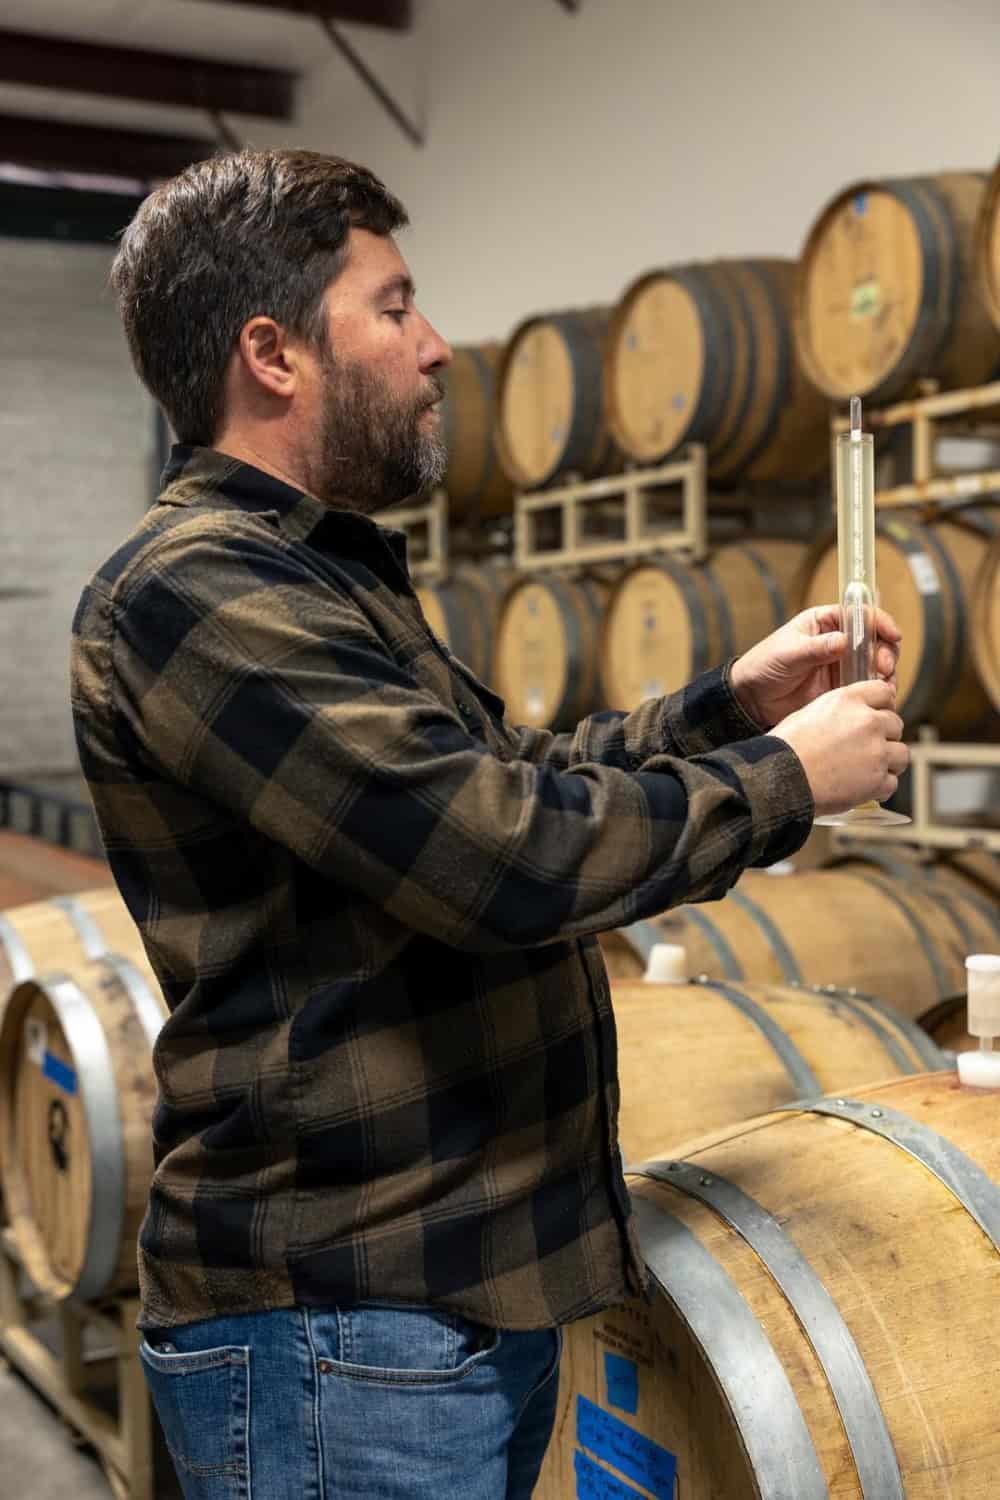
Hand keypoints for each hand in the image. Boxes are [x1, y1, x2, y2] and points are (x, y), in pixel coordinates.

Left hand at [730, 604, 901, 727]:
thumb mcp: (788, 654)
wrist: (751, 699)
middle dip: (885, 652)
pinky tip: (879, 697)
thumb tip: (843, 641)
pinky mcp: (841, 689)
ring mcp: (841, 666)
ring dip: (884, 673)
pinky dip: (876, 691)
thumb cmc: (764, 666)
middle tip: (882, 666)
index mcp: (825, 622)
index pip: (860, 614)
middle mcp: (838, 642)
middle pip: (874, 640)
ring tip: (883, 684)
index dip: (880, 621)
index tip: (893, 634)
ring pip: (874, 665)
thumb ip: (816, 648)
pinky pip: (866, 687)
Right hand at [771, 679, 908, 815]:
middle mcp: (868, 722)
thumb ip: (839, 711)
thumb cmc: (785, 749)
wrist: (779, 779)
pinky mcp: (877, 780)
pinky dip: (879, 786)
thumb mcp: (809, 712)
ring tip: (870, 769)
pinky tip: (862, 786)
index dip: (882, 705)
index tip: (877, 715)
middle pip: (896, 724)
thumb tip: (851, 719)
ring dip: (889, 761)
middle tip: (868, 747)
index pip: (884, 692)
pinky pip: (892, 783)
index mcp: (849, 700)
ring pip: (901, 754)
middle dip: (885, 736)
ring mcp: (876, 752)